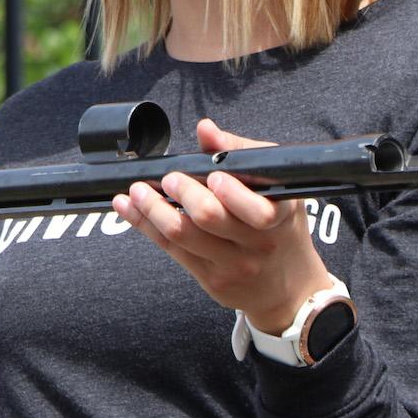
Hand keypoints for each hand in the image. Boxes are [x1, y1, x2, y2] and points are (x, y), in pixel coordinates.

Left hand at [112, 118, 335, 333]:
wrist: (289, 287)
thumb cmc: (280, 225)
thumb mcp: (274, 187)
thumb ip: (240, 154)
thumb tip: (206, 130)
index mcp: (280, 216)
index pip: (257, 210)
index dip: (231, 193)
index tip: (212, 175)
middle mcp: (257, 243)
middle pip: (210, 218)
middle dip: (184, 193)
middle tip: (169, 177)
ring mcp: (232, 264)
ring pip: (182, 234)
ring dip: (152, 208)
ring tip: (137, 190)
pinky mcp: (211, 279)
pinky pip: (171, 249)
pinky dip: (144, 224)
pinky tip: (128, 207)